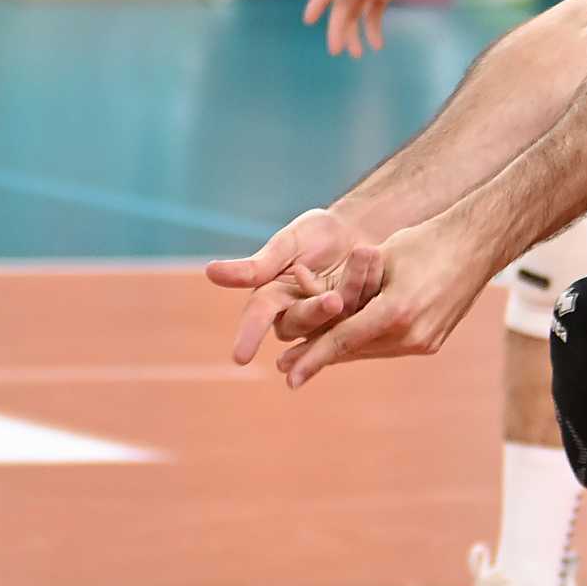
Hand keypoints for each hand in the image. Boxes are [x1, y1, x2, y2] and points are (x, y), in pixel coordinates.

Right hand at [205, 206, 382, 366]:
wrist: (358, 228)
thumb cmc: (315, 234)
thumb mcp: (286, 244)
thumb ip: (257, 265)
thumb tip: (210, 272)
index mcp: (271, 296)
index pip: (256, 317)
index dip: (248, 336)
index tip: (240, 357)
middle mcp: (295, 314)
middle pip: (298, 323)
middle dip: (315, 311)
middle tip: (334, 299)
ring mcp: (327, 320)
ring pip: (332, 322)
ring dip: (350, 293)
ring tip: (363, 260)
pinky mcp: (356, 317)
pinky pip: (361, 313)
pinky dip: (369, 286)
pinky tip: (376, 261)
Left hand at [269, 217, 501, 387]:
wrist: (477, 244)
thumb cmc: (425, 242)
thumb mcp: (378, 259)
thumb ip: (351, 291)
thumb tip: (322, 312)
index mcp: (396, 311)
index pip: (343, 340)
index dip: (312, 358)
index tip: (288, 378)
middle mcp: (412, 334)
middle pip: (355, 350)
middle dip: (321, 356)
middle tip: (287, 368)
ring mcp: (425, 341)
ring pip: (372, 350)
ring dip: (343, 351)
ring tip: (311, 358)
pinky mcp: (432, 341)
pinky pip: (390, 346)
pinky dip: (367, 343)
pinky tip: (348, 345)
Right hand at [303, 0, 445, 58]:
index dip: (319, 1)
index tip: (309, 20)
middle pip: (342, 5)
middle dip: (338, 28)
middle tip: (335, 50)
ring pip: (355, 12)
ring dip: (354, 32)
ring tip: (356, 54)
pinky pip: (373, 12)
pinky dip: (373, 28)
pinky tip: (377, 45)